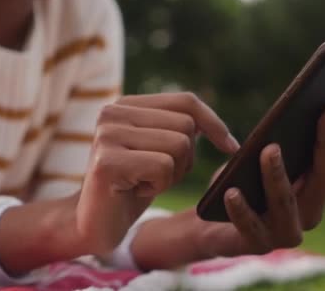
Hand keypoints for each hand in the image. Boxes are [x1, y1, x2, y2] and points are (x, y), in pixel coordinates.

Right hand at [76, 93, 239, 253]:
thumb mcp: (158, 151)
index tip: (230, 147)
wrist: (94, 223)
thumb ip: (178, 131)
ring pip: (178, 145)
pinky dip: (159, 186)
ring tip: (144, 182)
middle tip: (157, 176)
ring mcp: (107, 135)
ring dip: (171, 174)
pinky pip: (163, 166)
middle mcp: (112, 112)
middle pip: (186, 125)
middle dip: (185, 158)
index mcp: (126, 105)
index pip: (184, 101)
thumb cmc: (131, 188)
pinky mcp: (107, 161)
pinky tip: (135, 191)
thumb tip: (222, 131)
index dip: (213, 123)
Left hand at [131, 107, 324, 268]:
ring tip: (269, 149)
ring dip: (278, 174)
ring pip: (287, 201)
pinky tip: (231, 192)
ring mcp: (286, 232)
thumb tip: (286, 118)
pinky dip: (241, 209)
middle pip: (323, 177)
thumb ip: (276, 145)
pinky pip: (250, 226)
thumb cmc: (239, 183)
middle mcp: (309, 213)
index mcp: (315, 191)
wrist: (210, 224)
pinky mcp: (258, 245)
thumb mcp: (256, 160)